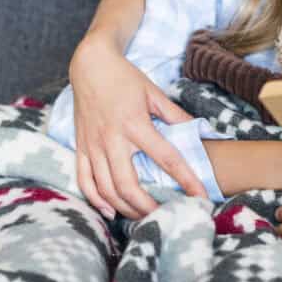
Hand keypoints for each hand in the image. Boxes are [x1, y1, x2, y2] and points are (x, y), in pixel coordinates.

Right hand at [70, 36, 206, 219]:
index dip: (187, 180)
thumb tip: (200, 132)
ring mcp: (92, 146)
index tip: (201, 197)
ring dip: (125, 208)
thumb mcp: (155, 93)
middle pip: (128, 185)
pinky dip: (95, 200)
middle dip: (148, 207)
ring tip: (144, 217)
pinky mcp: (79, 147)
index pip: (167, 158)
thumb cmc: (125, 78)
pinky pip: (84, 180)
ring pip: (105, 189)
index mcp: (135, 124)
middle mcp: (112, 139)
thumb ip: (176, 116)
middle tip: (167, 217)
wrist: (90, 65)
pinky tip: (110, 211)